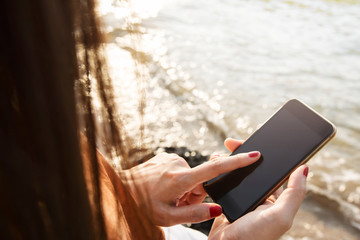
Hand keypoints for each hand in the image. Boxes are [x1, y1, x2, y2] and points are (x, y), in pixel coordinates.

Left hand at [121, 142, 260, 225]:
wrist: (120, 189)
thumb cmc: (142, 206)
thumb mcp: (168, 218)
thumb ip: (194, 215)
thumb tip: (217, 208)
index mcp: (180, 179)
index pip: (214, 169)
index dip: (236, 162)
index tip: (253, 154)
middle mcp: (177, 164)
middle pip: (202, 179)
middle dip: (196, 194)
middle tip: (179, 204)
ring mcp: (171, 158)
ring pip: (191, 176)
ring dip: (186, 188)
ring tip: (169, 197)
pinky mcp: (166, 156)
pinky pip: (180, 169)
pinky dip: (178, 180)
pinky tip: (164, 187)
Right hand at [208, 139, 307, 239]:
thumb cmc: (255, 238)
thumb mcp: (280, 216)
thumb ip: (294, 193)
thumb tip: (305, 168)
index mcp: (274, 200)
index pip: (272, 170)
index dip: (265, 154)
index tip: (256, 139)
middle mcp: (259, 198)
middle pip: (253, 169)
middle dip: (243, 153)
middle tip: (231, 142)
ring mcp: (243, 199)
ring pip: (237, 173)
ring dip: (230, 161)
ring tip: (221, 153)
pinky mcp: (227, 201)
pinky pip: (224, 182)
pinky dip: (220, 173)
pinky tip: (214, 166)